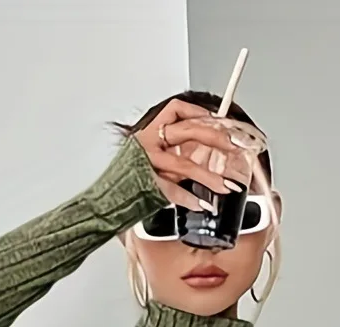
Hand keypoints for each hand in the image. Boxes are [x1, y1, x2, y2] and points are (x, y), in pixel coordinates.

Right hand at [135, 98, 249, 211]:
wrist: (105, 200)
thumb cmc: (128, 179)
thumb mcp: (150, 155)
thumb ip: (174, 149)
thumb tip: (206, 146)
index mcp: (149, 132)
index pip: (176, 110)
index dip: (199, 112)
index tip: (219, 119)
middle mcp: (148, 143)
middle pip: (187, 131)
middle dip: (216, 138)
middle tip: (234, 147)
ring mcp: (146, 164)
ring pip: (183, 164)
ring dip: (208, 176)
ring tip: (226, 187)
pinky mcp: (146, 185)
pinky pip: (170, 190)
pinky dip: (188, 198)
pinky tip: (202, 203)